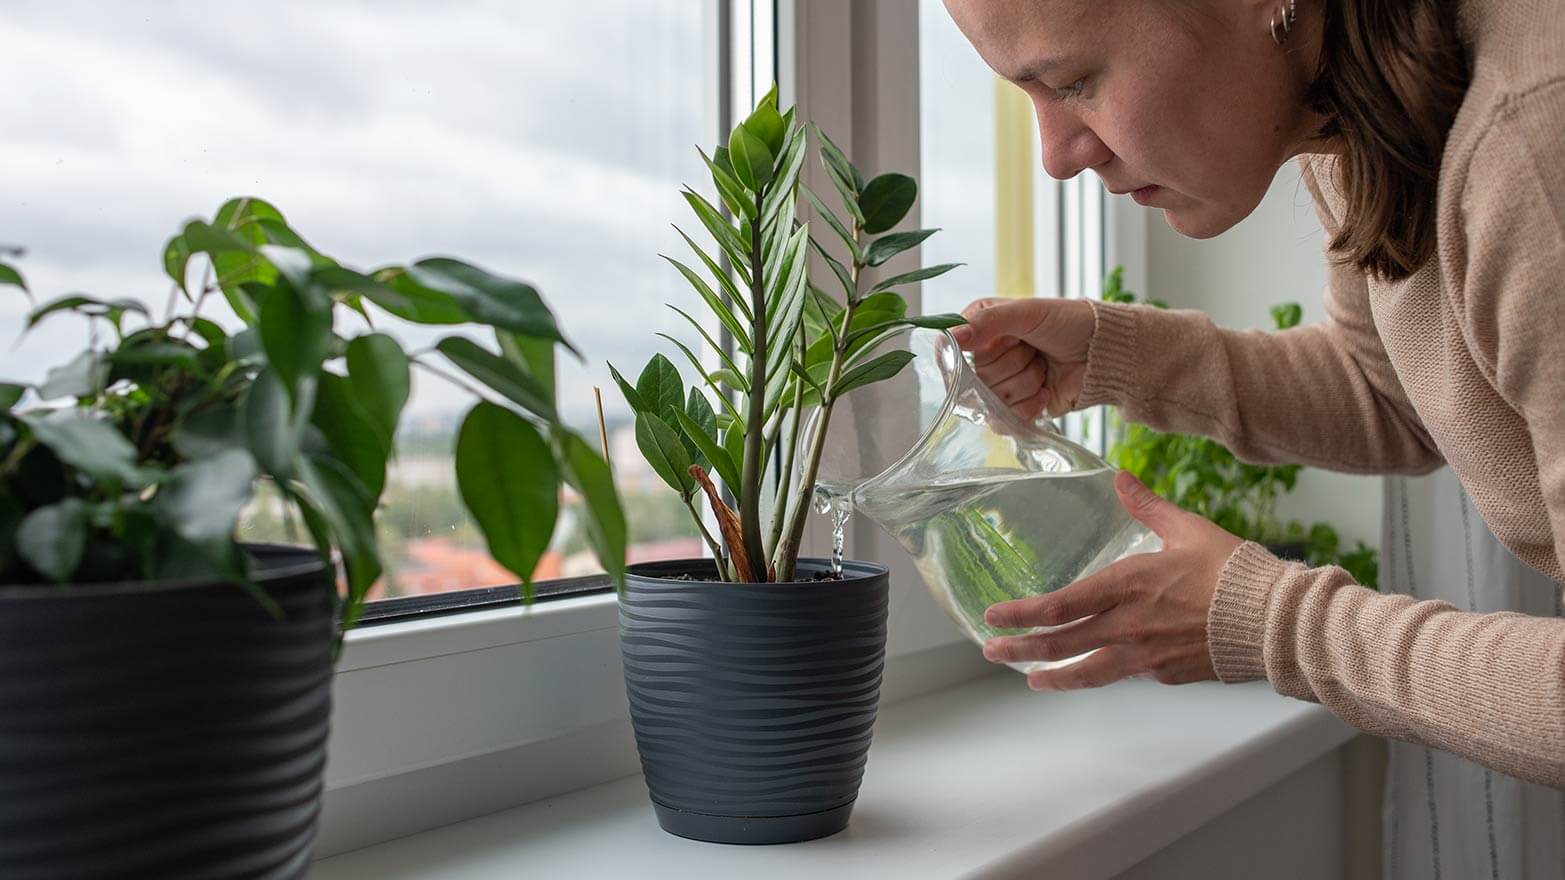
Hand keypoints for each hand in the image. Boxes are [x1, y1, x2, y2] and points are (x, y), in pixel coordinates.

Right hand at [949, 297, 1095, 420]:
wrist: (1102, 352)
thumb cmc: (1068, 322)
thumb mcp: (1028, 311)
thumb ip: (988, 322)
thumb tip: (952, 337)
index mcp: (980, 327)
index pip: (951, 349)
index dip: (976, 351)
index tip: (1006, 341)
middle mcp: (985, 356)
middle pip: (975, 378)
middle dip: (1014, 365)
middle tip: (1035, 350)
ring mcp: (999, 385)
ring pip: (992, 400)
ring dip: (1027, 383)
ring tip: (1044, 367)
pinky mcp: (1014, 409)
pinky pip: (1004, 420)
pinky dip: (1030, 406)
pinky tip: (1045, 391)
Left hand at [981, 471, 1243, 690]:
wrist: (1276, 620)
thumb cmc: (1235, 571)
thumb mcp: (1187, 528)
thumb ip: (1146, 505)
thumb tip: (1120, 477)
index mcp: (1129, 585)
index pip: (1062, 604)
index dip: (1023, 613)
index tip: (994, 616)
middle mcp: (1130, 625)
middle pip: (1064, 643)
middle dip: (1022, 648)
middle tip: (992, 650)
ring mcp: (1147, 655)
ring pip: (1089, 672)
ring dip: (1054, 676)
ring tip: (1032, 679)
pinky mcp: (1167, 673)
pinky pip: (1128, 674)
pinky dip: (1106, 672)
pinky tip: (1096, 670)